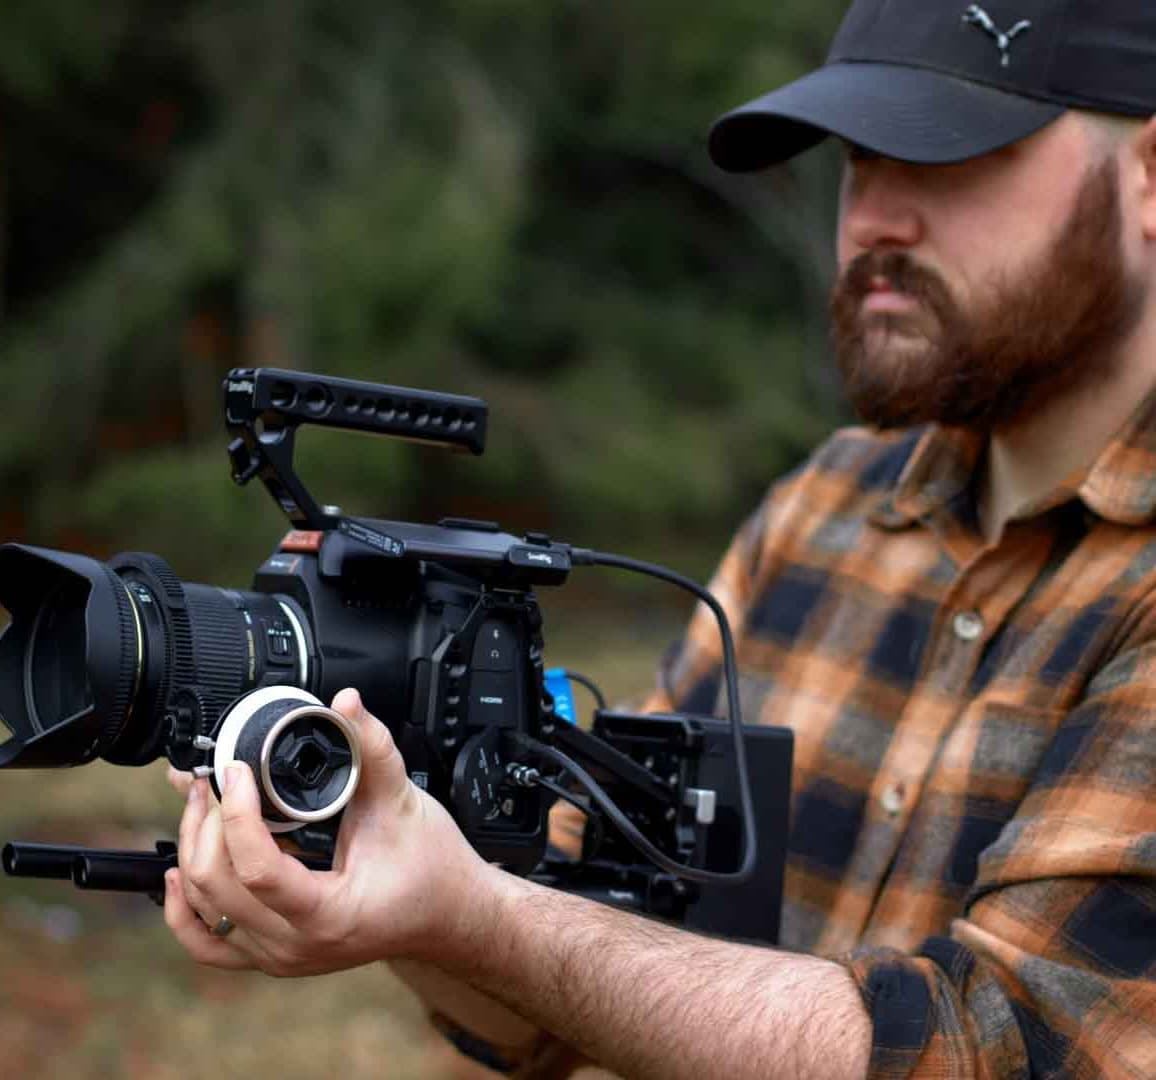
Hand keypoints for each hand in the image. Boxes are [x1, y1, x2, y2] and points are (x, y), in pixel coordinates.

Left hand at [164, 688, 493, 975]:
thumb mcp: (403, 801)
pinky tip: (181, 872)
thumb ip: (372, 748)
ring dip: (192, 852)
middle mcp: (296, 946)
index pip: (256, 870)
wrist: (448, 912)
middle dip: (207, 823)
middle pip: (217, 888)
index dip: (237, 813)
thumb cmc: (432, 867)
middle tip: (216, 779)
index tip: (239, 771)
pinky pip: (207, 943)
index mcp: (329, 915)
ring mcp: (280, 956)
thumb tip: (346, 703)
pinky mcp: (272, 953)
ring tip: (204, 806)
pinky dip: (185, 908)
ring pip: (203, 911)